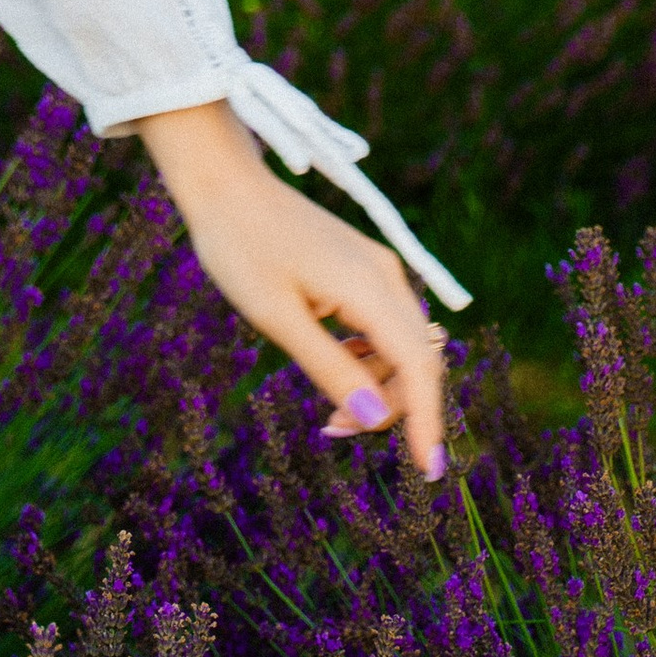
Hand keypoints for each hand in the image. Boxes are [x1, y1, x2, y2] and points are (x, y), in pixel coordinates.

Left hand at [137, 100, 446, 477]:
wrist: (226, 185)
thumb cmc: (240, 247)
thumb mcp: (276, 317)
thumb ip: (329, 368)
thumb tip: (376, 419)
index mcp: (369, 286)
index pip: (419, 366)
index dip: (428, 421)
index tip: (429, 471)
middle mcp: (386, 277)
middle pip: (418, 361)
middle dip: (392, 407)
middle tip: (333, 431)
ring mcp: (378, 270)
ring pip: (405, 346)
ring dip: (379, 385)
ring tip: (330, 412)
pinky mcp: (365, 270)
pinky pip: (388, 326)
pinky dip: (372, 358)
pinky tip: (339, 365)